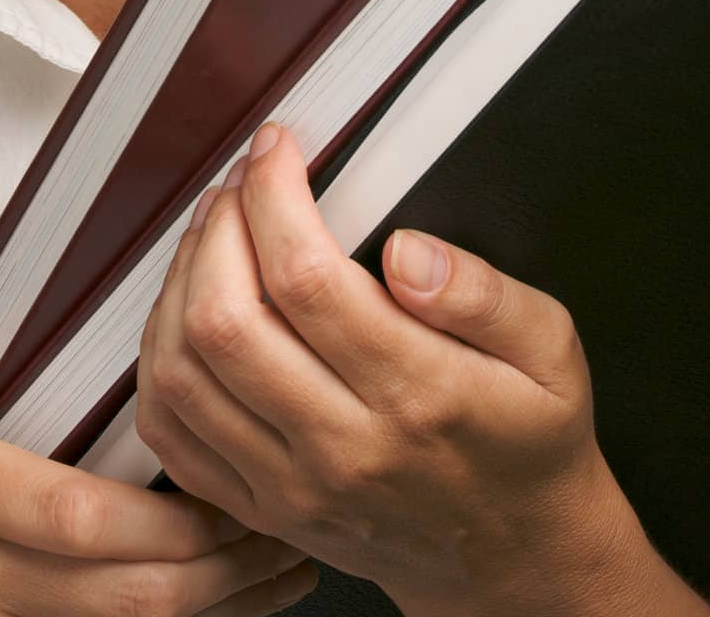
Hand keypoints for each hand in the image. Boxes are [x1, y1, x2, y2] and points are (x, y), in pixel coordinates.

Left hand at [136, 123, 646, 616]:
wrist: (514, 559)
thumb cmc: (529, 442)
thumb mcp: (550, 351)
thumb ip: (485, 293)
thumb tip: (408, 251)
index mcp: (417, 394)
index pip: (306, 276)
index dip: (273, 194)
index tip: (276, 150)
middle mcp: (342, 445)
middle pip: (225, 319)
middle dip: (218, 225)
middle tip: (240, 184)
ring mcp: (291, 485)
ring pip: (184, 371)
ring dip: (180, 280)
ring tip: (213, 233)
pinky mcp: (260, 508)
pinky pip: (172, 432)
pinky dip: (159, 358)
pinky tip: (187, 309)